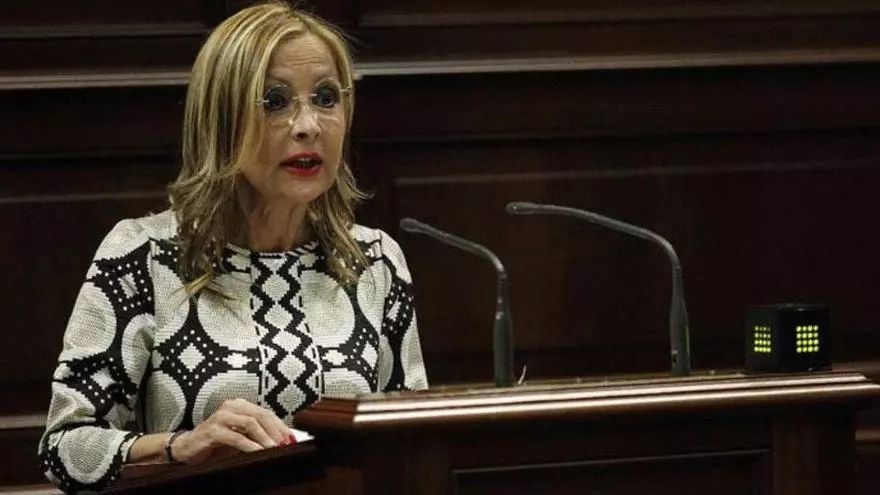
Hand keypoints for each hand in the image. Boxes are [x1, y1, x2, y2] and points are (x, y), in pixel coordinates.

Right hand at [170, 398, 289, 463]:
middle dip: (276, 431)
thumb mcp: (241, 436)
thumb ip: (257, 435)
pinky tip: (258, 452)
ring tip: (275, 448)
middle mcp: (232, 407)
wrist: (187, 448)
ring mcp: (221, 417)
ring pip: (250, 423)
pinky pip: (235, 437)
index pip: (267, 413)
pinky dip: (249, 445)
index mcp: (240, 405)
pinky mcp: (213, 430)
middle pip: (262, 416)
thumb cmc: (216, 443)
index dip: (281, 426)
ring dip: (265, 438)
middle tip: (286, 444)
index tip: (292, 439)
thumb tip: (283, 441)